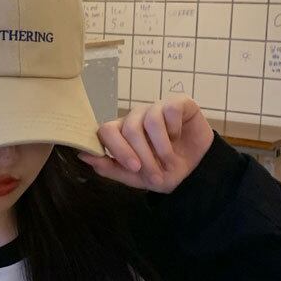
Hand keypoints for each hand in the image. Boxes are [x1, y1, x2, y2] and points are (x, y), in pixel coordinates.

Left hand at [77, 95, 213, 192]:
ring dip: (162, 148)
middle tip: (156, 175)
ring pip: (150, 121)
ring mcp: (155, 108)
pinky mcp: (177, 103)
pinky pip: (170, 110)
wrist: (198, 171)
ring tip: (170, 162)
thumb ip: (110, 167)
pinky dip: (175, 129)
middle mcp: (135, 117)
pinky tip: (179, 137)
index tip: (133, 167)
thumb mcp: (136, 177)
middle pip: (129, 129)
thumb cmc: (164, 171)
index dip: (117, 149)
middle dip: (144, 156)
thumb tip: (82, 156)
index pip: (106, 131)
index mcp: (121, 133)